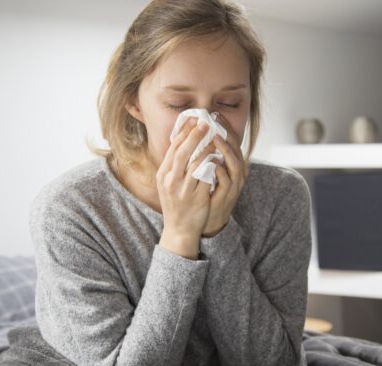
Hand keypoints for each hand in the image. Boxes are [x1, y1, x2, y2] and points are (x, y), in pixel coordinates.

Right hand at [156, 117, 214, 257]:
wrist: (179, 230)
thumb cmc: (176, 204)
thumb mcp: (168, 183)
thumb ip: (174, 166)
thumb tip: (184, 142)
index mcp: (163, 174)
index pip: (173, 149)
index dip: (184, 133)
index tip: (193, 119)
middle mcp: (170, 181)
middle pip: (182, 153)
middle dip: (194, 136)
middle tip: (205, 123)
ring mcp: (183, 190)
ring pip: (195, 164)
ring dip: (206, 149)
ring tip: (215, 138)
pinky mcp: (196, 198)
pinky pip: (206, 178)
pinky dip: (212, 165)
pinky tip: (219, 157)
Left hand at [202, 113, 248, 237]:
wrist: (206, 221)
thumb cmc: (205, 194)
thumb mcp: (206, 171)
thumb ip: (204, 155)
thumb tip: (193, 135)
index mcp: (231, 165)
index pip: (231, 141)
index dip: (225, 127)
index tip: (215, 114)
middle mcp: (236, 174)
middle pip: (237, 149)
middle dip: (227, 134)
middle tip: (216, 121)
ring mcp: (233, 186)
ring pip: (235, 164)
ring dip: (226, 150)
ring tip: (215, 138)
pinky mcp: (227, 197)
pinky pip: (226, 182)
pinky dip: (220, 171)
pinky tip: (212, 163)